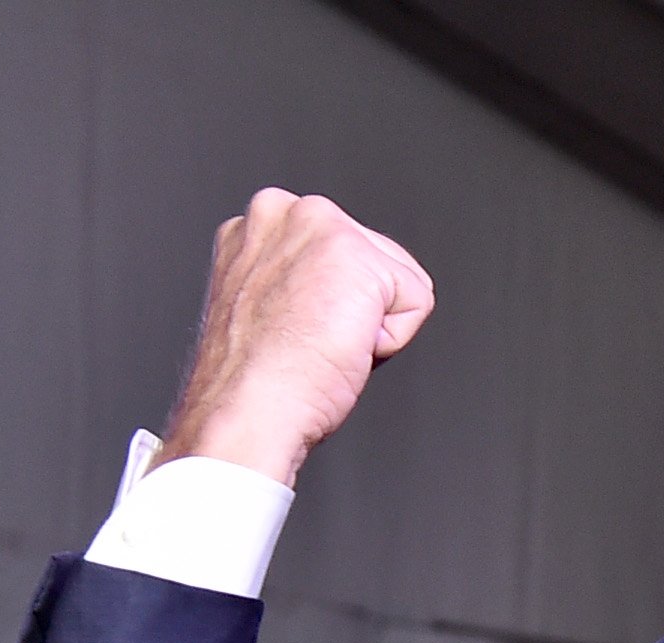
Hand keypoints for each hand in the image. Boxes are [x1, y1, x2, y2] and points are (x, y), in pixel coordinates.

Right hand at [156, 189, 435, 485]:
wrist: (246, 410)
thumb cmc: (254, 381)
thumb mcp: (268, 304)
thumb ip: (299, 276)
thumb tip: (331, 287)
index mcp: (260, 222)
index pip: (345, 254)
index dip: (334, 306)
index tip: (293, 330)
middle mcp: (285, 211)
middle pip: (377, 260)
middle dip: (358, 310)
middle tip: (310, 342)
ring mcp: (320, 226)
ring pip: (399, 281)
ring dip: (373, 326)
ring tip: (322, 344)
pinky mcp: (356, 255)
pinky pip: (417, 303)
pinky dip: (391, 342)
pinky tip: (342, 349)